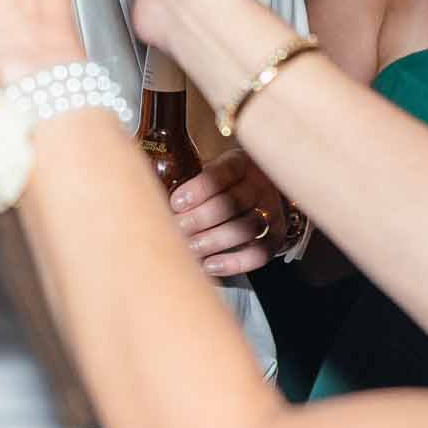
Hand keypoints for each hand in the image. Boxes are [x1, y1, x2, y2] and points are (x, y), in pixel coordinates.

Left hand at [168, 148, 291, 276]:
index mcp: (241, 162)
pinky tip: (210, 264)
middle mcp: (260, 185)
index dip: (199, 189)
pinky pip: (260, 253)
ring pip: (247, 228)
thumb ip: (186, 177)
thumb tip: (151, 193)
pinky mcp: (276, 236)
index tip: (176, 203)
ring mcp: (271, 211)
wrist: (256, 194)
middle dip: (201, 218)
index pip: (223, 173)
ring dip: (214, 240)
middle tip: (178, 228)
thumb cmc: (221, 183)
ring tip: (190, 248)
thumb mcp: (208, 169)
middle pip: (233, 202)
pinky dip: (235, 262)